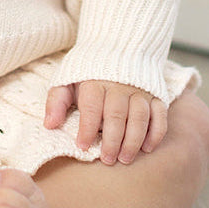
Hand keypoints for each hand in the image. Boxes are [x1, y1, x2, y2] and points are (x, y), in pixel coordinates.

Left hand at [44, 79, 167, 164]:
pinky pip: (160, 114)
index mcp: (95, 82)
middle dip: (112, 140)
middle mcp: (119, 85)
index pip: (92, 106)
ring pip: (140, 116)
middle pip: (117, 114)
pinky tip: (147, 147)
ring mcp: (139, 90)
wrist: (115, 48)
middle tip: (107, 159)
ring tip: (125, 158)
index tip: (83, 145)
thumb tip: (49, 125)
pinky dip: (156, 132)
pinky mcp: (155, 94)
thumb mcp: (67, 81)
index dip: (87, 128)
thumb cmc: (87, 73)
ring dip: (133, 140)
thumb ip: (56, 101)